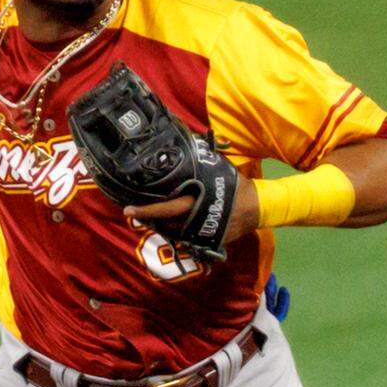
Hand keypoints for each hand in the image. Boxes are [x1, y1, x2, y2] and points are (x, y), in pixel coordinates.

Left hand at [124, 175, 259, 244]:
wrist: (258, 208)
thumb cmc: (236, 185)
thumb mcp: (217, 170)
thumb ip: (200, 164)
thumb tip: (186, 146)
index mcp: (196, 202)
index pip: (165, 208)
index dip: (146, 210)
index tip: (128, 210)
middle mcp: (195, 220)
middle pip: (164, 223)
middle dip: (147, 218)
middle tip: (133, 212)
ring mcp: (200, 233)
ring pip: (172, 232)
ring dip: (160, 224)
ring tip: (149, 215)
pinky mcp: (207, 241)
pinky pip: (185, 237)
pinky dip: (175, 230)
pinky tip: (169, 223)